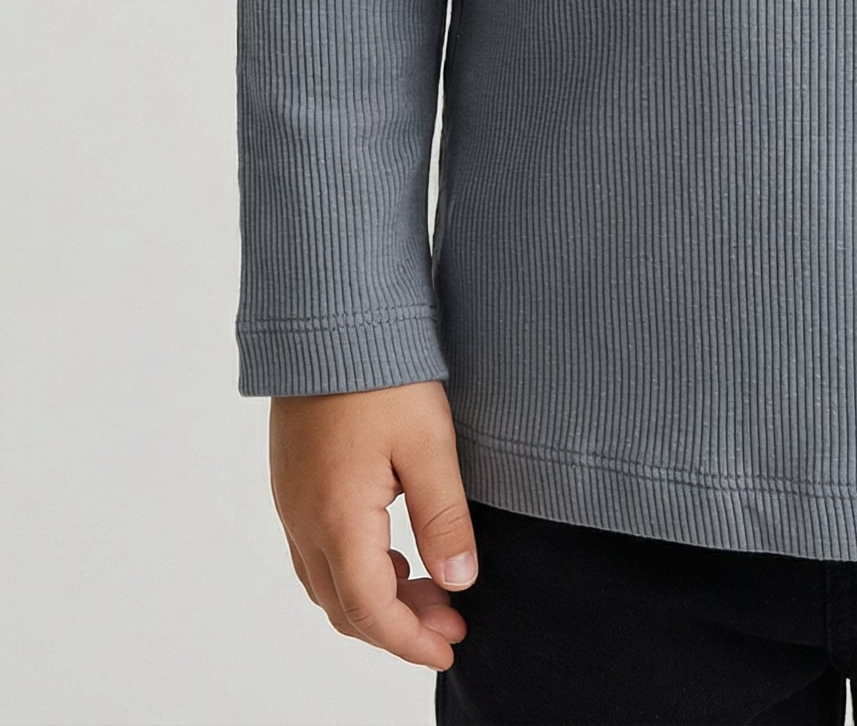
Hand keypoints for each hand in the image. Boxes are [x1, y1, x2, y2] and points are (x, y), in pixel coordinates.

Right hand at [267, 380, 477, 672]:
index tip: (450, 646)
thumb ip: (444, 518)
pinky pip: (316, 553)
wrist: (328, 317)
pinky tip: (393, 553)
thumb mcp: (428, 443)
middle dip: (398, 627)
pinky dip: (354, 572)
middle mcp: (304, 520)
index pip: (371, 611)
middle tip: (451, 621)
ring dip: (375, 602)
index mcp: (337, 519)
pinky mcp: (292, 482)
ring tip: (429, 589)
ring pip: (326, 584)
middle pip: (344, 608)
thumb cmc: (380, 373)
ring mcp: (291, 502)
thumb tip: (459, 582)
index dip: (411, 640)